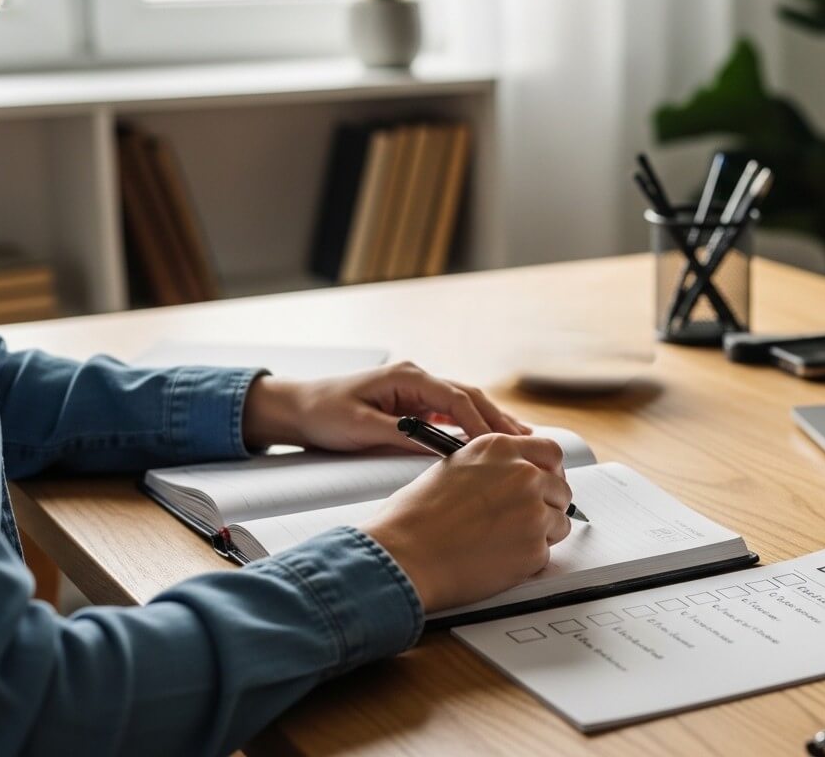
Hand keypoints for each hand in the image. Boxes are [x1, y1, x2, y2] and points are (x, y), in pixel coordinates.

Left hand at [242, 361, 529, 451]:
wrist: (297, 408)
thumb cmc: (323, 414)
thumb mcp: (361, 429)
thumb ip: (402, 435)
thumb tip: (437, 448)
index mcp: (407, 376)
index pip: (456, 398)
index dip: (481, 422)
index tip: (500, 445)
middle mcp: (417, 377)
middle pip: (470, 397)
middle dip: (499, 419)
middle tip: (527, 442)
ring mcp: (417, 389)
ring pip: (465, 404)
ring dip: (491, 422)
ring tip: (521, 441)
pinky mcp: (414, 404)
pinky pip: (452, 414)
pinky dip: (472, 426)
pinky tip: (489, 442)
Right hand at [362, 434, 572, 611]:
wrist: (404, 555)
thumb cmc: (414, 517)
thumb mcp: (452, 468)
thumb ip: (490, 468)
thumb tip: (511, 478)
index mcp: (499, 448)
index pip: (550, 452)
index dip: (550, 471)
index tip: (547, 482)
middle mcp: (522, 474)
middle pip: (561, 488)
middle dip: (548, 504)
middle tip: (526, 519)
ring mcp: (532, 511)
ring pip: (559, 521)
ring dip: (540, 532)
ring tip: (504, 542)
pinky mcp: (534, 547)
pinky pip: (546, 552)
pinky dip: (528, 558)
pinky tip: (497, 558)